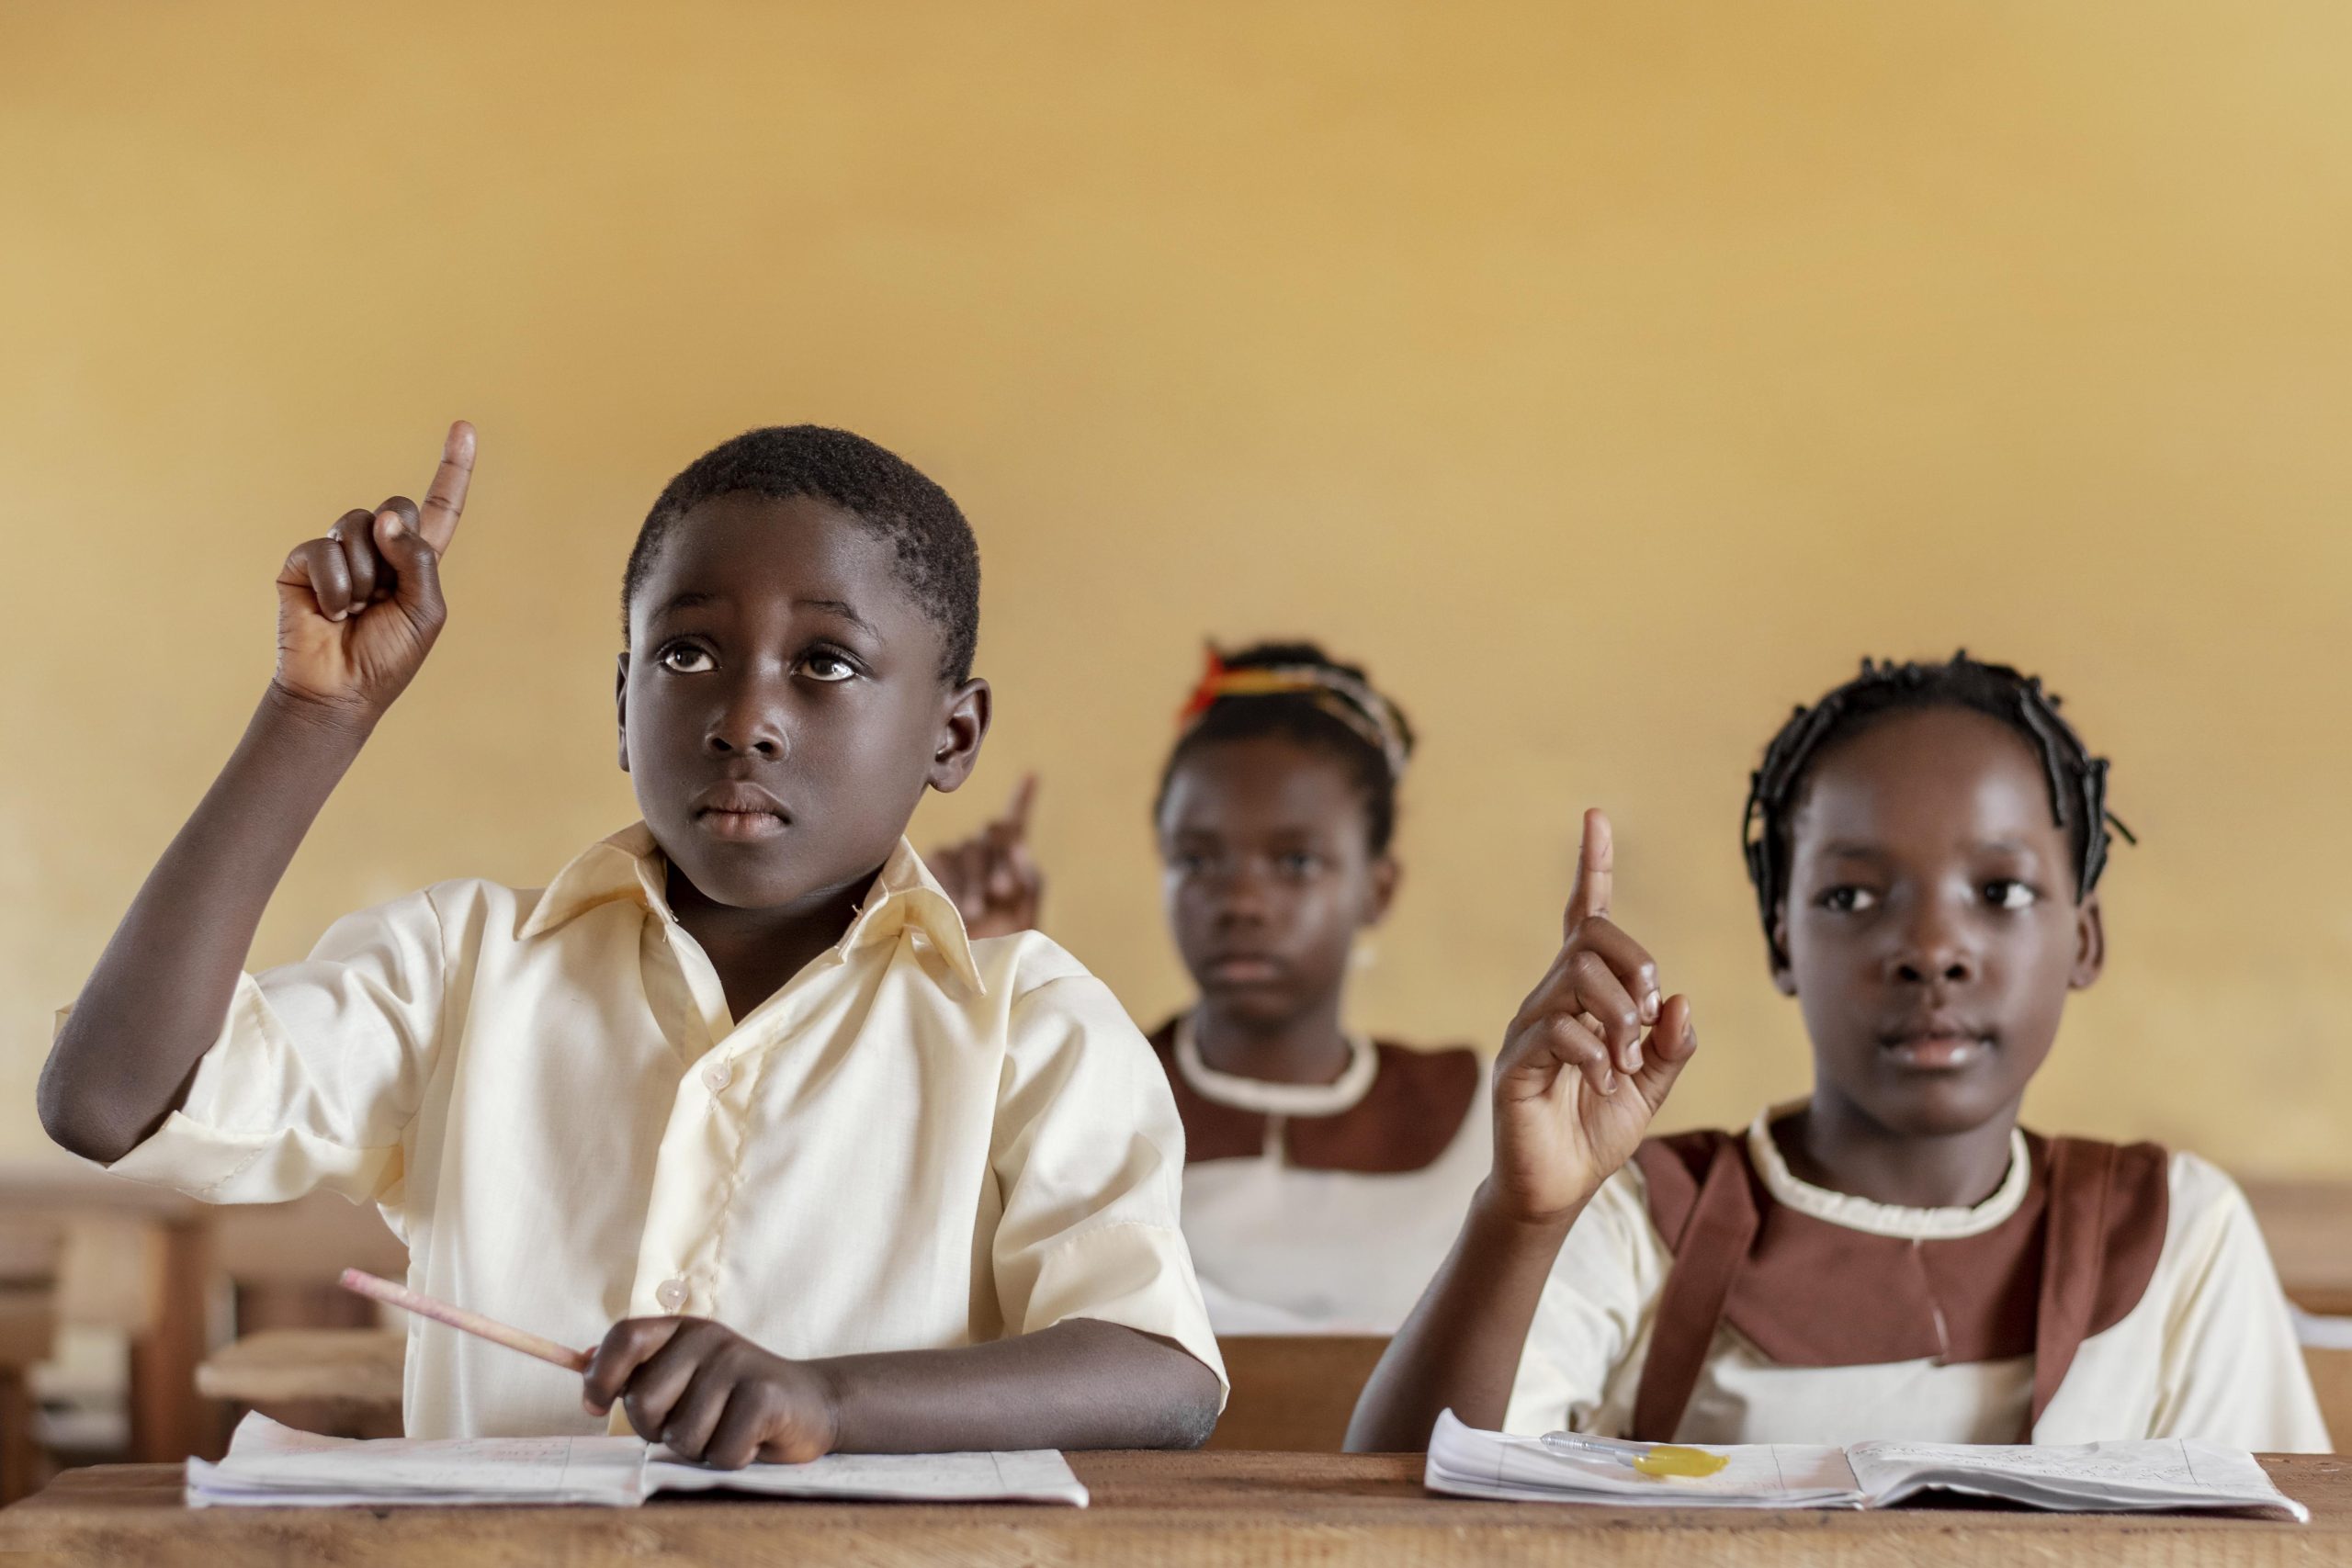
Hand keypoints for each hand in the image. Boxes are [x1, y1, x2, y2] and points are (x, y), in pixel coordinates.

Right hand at [272, 420, 475, 720]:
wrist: (339, 690)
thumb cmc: (387, 657)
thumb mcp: (423, 611)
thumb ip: (417, 561)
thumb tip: (387, 518)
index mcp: (416, 560)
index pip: (440, 507)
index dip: (453, 469)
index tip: (465, 427)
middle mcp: (379, 548)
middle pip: (395, 508)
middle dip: (395, 547)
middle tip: (383, 594)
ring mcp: (339, 551)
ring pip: (359, 528)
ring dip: (363, 578)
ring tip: (354, 611)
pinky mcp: (302, 562)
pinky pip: (324, 550)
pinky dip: (333, 586)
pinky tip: (329, 612)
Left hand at [583, 1317, 837, 1467]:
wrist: (809, 1404)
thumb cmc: (733, 1398)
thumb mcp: (684, 1374)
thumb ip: (637, 1369)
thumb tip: (582, 1361)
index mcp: (682, 1330)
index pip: (624, 1337)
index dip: (600, 1375)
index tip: (595, 1406)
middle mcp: (709, 1337)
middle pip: (644, 1401)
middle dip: (658, 1430)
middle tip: (691, 1422)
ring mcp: (739, 1363)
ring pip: (682, 1436)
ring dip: (700, 1448)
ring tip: (725, 1429)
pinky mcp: (766, 1396)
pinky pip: (720, 1452)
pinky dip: (731, 1458)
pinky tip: (750, 1439)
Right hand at [927, 774, 1043, 938]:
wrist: (963, 967)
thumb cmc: (998, 944)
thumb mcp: (1026, 919)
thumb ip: (1031, 883)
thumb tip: (1019, 847)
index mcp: (1008, 860)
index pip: (1016, 824)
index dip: (1023, 799)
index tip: (1031, 776)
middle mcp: (980, 851)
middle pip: (994, 839)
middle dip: (1001, 865)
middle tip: (1003, 894)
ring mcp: (955, 855)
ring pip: (970, 851)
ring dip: (976, 881)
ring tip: (976, 913)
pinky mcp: (930, 865)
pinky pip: (944, 862)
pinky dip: (952, 883)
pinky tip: (953, 905)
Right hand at [1485, 809, 1698, 1225]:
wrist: (1557, 1189)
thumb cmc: (1596, 1130)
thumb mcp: (1653, 1087)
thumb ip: (1671, 1045)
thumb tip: (1679, 1001)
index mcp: (1583, 997)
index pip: (1585, 918)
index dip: (1592, 867)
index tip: (1596, 816)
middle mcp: (1550, 1000)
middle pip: (1591, 939)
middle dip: (1634, 968)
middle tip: (1649, 1021)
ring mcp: (1528, 1028)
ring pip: (1577, 978)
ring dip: (1619, 1019)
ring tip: (1626, 1064)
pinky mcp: (1515, 1063)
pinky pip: (1558, 1029)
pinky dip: (1595, 1053)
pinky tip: (1604, 1082)